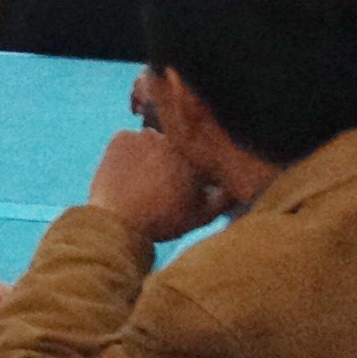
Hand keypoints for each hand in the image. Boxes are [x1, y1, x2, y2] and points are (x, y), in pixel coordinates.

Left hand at [87, 128, 228, 241]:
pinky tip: (131, 174)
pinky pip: (131, 141)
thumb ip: (225, 198)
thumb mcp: (202, 215)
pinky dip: (132, 153)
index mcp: (192, 154)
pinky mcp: (121, 137)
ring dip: (153, 154)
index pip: (202, 153)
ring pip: (154, 142)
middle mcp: (170, 138)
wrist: (118, 222)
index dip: (197, 171)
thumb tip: (238, 186)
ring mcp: (143, 135)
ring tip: (146, 181)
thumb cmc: (164, 220)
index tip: (188, 186)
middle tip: (164, 184)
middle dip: (175, 161)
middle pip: (177, 145)